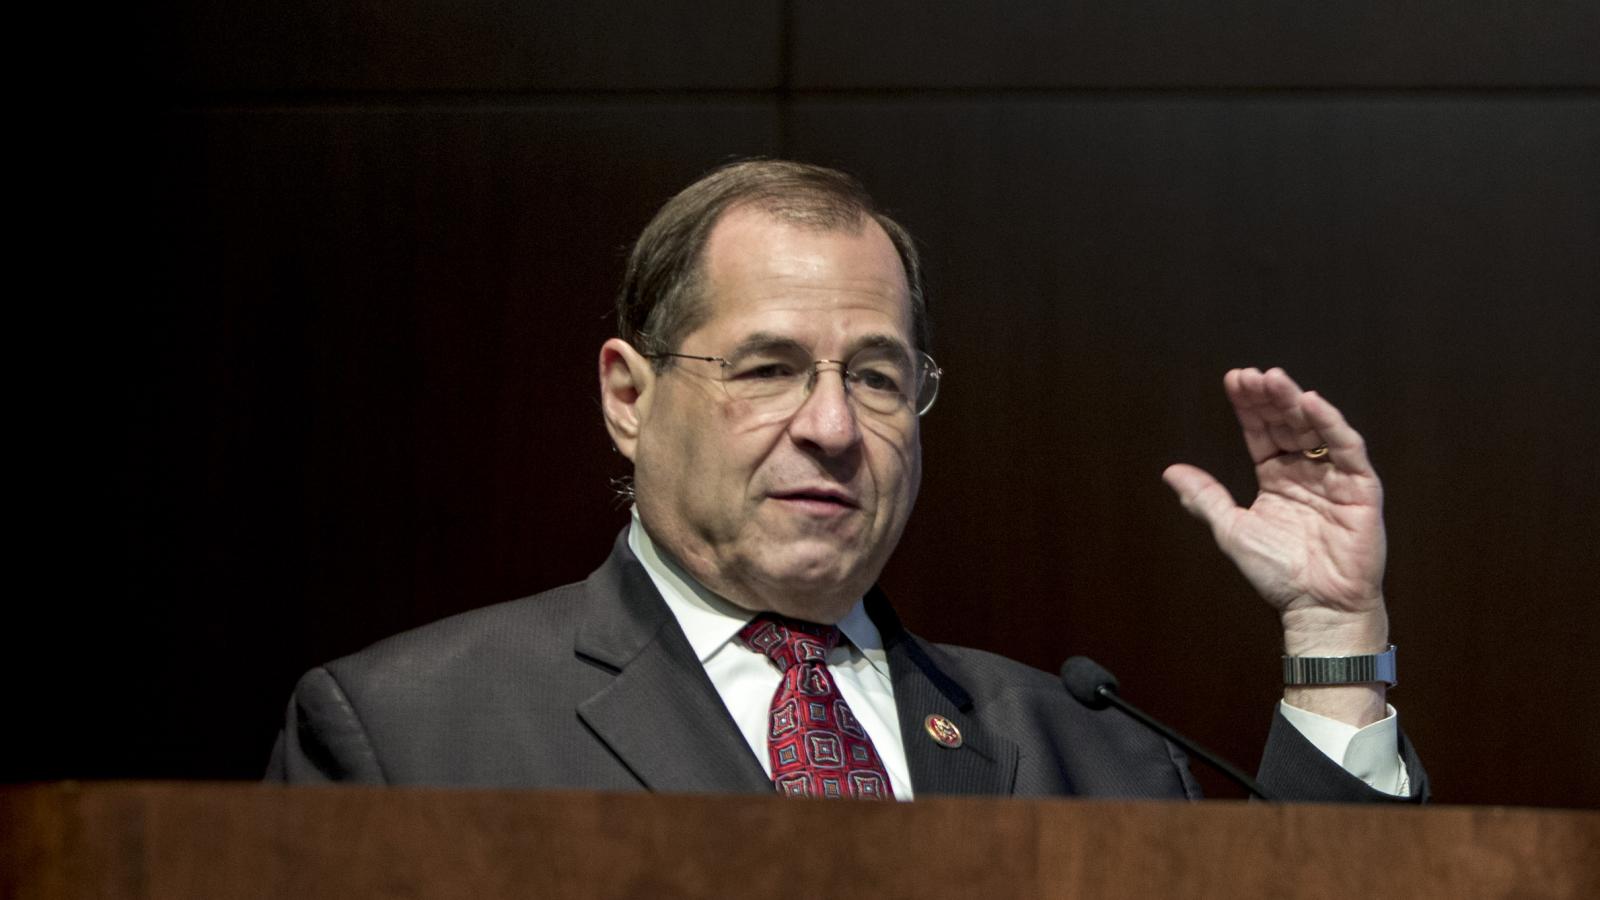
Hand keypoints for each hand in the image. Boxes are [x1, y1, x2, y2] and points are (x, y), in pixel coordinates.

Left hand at [1162, 368, 1388, 658]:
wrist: (1315, 608)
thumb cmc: (1277, 573)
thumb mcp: (1232, 529)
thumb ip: (1205, 497)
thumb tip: (1171, 471)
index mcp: (1277, 478)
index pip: (1261, 432)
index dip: (1248, 407)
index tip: (1233, 380)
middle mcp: (1306, 472)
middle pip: (1287, 424)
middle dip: (1269, 398)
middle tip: (1250, 375)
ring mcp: (1334, 478)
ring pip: (1315, 429)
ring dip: (1295, 402)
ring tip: (1273, 380)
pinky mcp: (1361, 489)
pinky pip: (1348, 449)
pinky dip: (1332, 424)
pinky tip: (1312, 402)